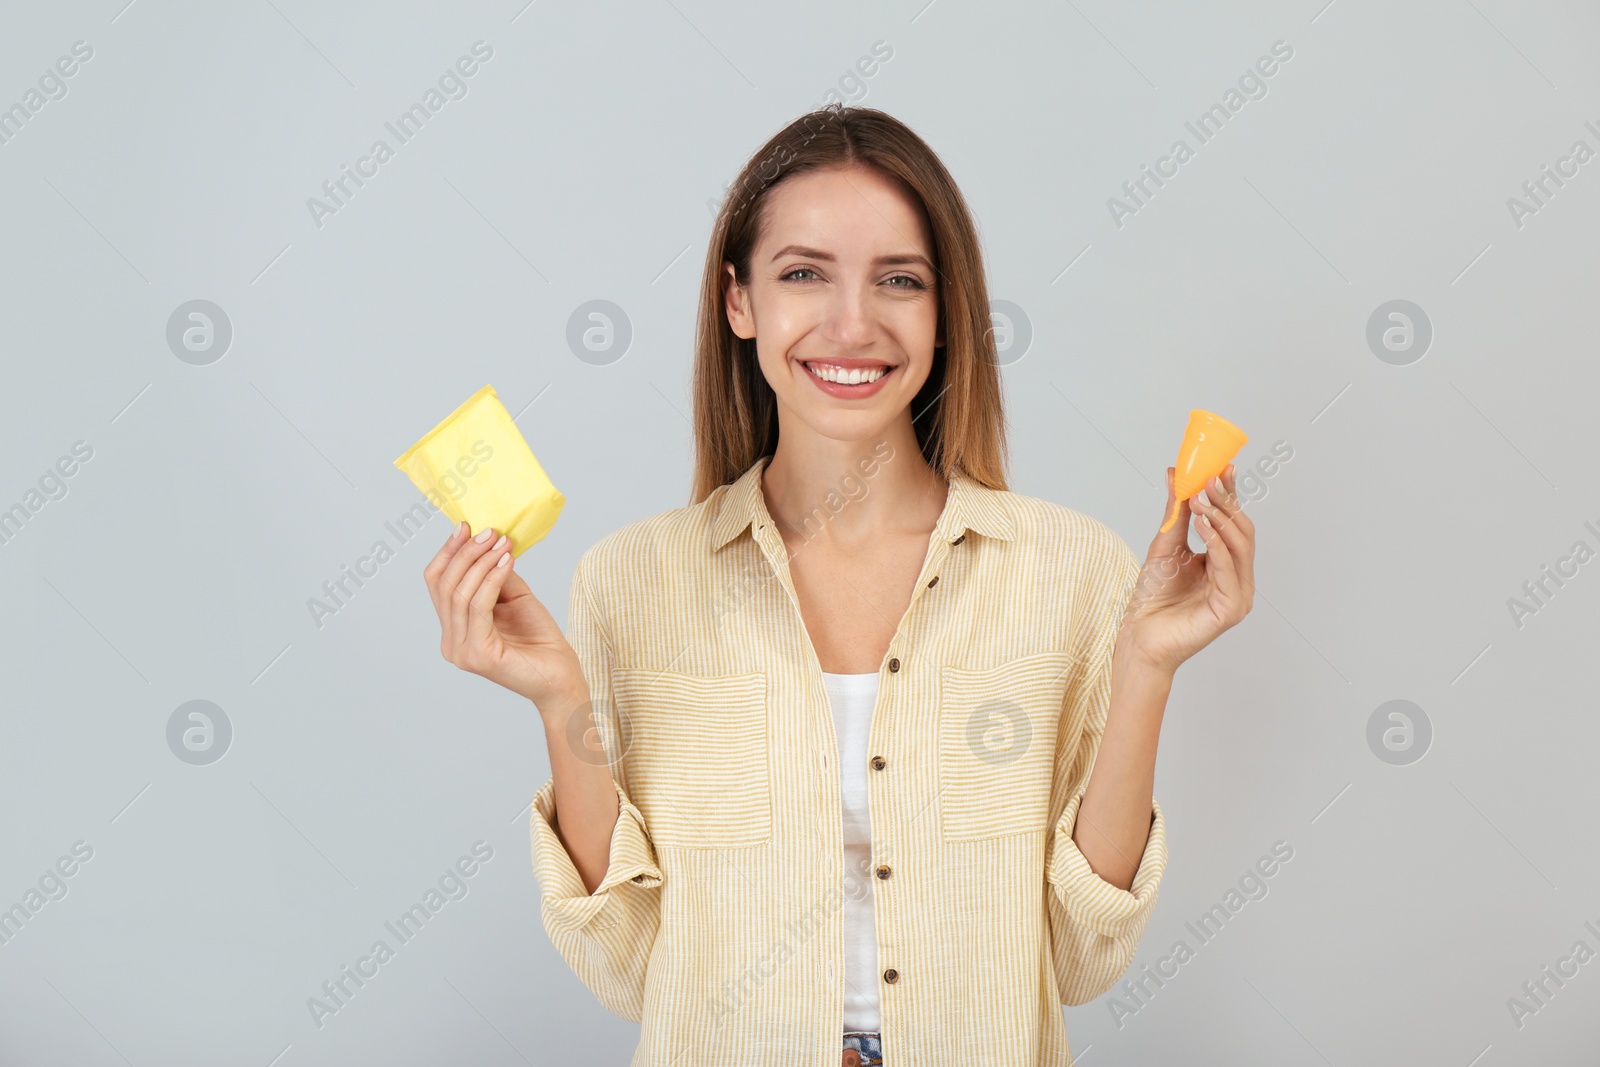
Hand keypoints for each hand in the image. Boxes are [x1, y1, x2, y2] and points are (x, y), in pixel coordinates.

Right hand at [422, 522, 585, 707]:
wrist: (561, 677)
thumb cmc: (539, 640)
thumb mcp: (514, 597)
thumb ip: (496, 574)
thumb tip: (488, 541)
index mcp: (453, 630)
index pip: (437, 583)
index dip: (448, 552)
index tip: (465, 526)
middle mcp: (451, 643)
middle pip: (445, 586)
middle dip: (466, 553)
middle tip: (489, 532)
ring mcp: (462, 651)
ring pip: (460, 594)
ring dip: (481, 562)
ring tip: (503, 544)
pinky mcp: (479, 654)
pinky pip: (479, 606)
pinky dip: (492, 579)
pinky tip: (507, 562)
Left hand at [1118, 463, 1255, 673]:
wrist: (1140, 635)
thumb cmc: (1153, 596)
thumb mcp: (1165, 544)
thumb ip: (1177, 511)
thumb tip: (1176, 472)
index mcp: (1227, 563)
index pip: (1234, 523)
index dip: (1231, 495)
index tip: (1223, 467)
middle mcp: (1238, 578)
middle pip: (1244, 531)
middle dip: (1227, 502)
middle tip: (1209, 478)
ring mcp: (1239, 594)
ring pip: (1241, 546)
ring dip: (1222, 518)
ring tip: (1201, 498)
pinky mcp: (1231, 608)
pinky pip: (1229, 567)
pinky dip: (1217, 542)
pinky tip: (1202, 524)